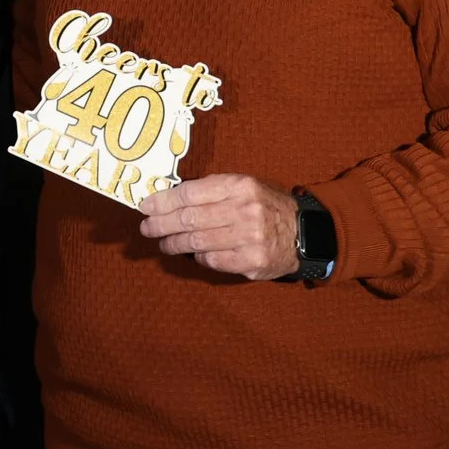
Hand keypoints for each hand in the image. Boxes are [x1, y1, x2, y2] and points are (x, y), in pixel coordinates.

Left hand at [137, 173, 298, 279]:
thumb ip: (211, 190)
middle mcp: (245, 210)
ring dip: (173, 243)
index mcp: (240, 186)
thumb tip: (168, 197)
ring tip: (162, 242)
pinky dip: (198, 257)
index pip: (190, 193)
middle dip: (161, 224)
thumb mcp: (243, 187)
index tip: (145, 206)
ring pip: (197, 242)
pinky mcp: (252, 262)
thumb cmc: (265, 206)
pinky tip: (191, 253)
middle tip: (146, 228)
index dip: (163, 201)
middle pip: (189, 219)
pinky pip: (212, 260)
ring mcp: (249, 238)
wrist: (303, 233)